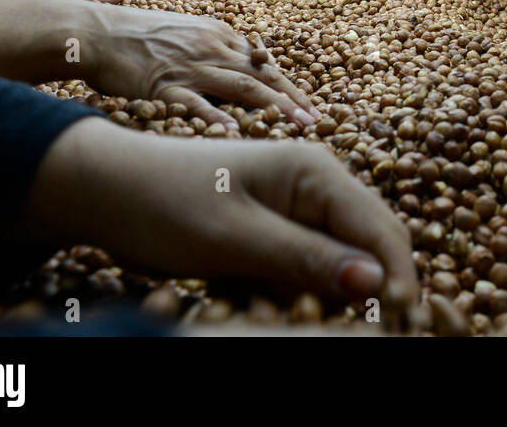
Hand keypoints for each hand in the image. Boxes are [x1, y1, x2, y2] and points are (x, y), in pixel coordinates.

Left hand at [26, 119, 416, 304]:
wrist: (105, 189)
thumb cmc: (164, 204)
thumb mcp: (235, 238)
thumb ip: (306, 259)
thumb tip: (375, 283)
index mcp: (315, 171)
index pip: (380, 228)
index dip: (399, 277)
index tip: (401, 325)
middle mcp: (317, 183)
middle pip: (371, 243)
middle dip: (374, 288)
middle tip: (370, 334)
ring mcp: (298, 205)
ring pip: (341, 261)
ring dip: (331, 295)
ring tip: (301, 319)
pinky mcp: (277, 229)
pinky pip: (309, 267)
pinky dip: (300, 293)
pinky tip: (274, 310)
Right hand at [81, 6, 318, 130]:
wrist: (95, 30)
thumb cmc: (137, 35)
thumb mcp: (185, 32)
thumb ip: (214, 49)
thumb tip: (244, 66)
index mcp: (217, 34)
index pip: (264, 62)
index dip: (290, 84)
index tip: (312, 104)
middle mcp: (211, 47)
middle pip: (263, 74)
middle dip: (295, 98)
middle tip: (318, 120)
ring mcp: (189, 67)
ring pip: (242, 86)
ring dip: (276, 107)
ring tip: (299, 126)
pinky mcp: (164, 86)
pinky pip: (197, 104)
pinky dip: (219, 119)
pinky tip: (239, 135)